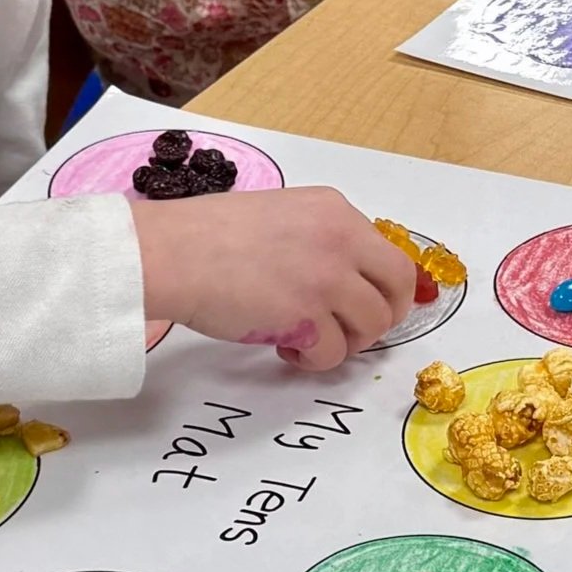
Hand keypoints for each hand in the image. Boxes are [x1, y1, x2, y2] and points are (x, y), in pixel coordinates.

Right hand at [132, 187, 418, 370]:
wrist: (174, 251)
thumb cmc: (210, 234)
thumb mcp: (282, 216)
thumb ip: (320, 240)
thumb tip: (344, 280)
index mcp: (335, 210)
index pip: (390, 253)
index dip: (382, 288)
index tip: (364, 306)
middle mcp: (341, 239)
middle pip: (398, 289)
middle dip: (381, 318)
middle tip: (351, 332)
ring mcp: (328, 278)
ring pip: (372, 326)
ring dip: (344, 343)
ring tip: (306, 340)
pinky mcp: (307, 317)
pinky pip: (333, 354)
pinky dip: (313, 360)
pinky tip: (285, 348)